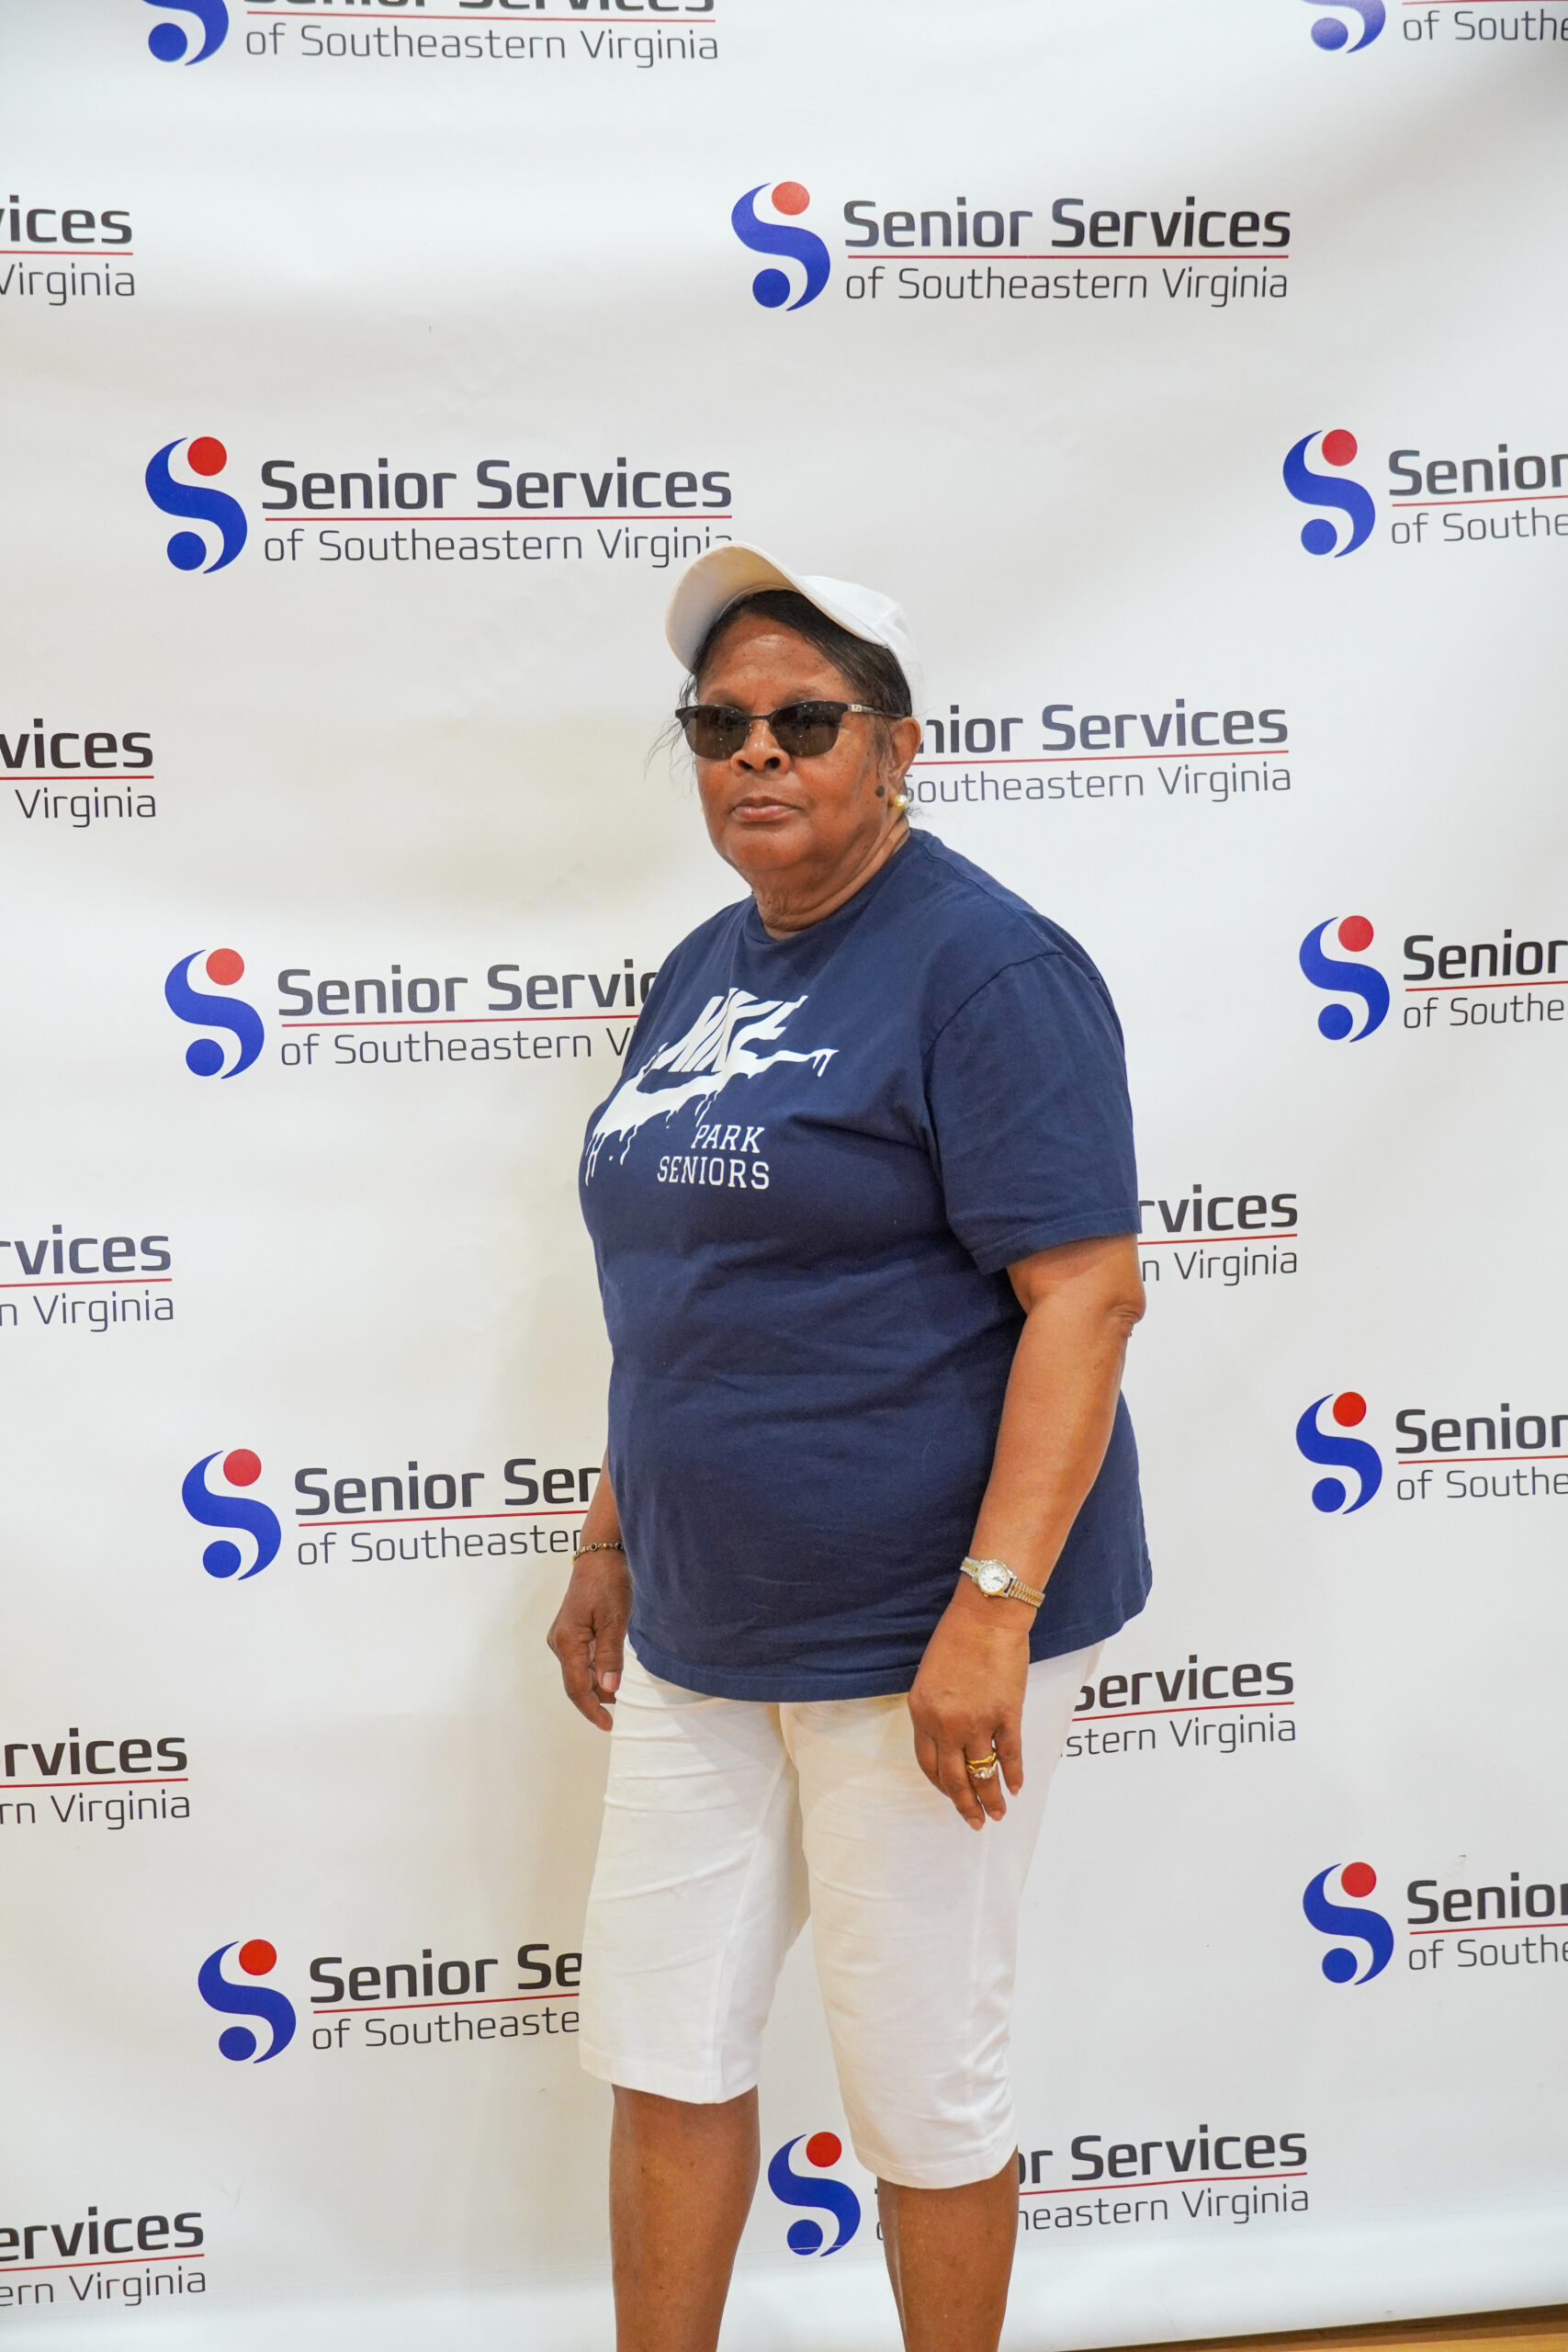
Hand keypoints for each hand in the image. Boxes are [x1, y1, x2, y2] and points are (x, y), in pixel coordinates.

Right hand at [547, 1549, 631, 1730]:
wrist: (601, 1554)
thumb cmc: (608, 1582)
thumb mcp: (616, 1619)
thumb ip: (610, 1656)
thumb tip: (608, 1689)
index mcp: (567, 1641)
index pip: (576, 1688)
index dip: (592, 1709)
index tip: (609, 1725)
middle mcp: (559, 1642)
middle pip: (576, 1682)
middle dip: (597, 1700)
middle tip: (622, 1711)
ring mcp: (563, 1637)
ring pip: (579, 1672)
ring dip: (598, 1685)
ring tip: (622, 1695)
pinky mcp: (571, 1631)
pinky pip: (582, 1659)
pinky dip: (596, 1670)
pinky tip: (613, 1673)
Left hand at [907, 1581, 1031, 1827]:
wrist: (986, 1616)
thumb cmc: (956, 1638)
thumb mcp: (930, 1676)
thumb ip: (936, 1710)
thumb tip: (949, 1738)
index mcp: (922, 1713)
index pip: (927, 1763)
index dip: (941, 1785)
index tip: (951, 1795)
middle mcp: (945, 1725)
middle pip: (953, 1778)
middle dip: (965, 1804)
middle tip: (974, 1821)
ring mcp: (977, 1723)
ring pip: (982, 1774)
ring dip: (991, 1799)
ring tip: (997, 1814)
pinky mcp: (1006, 1716)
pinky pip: (1009, 1755)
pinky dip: (1014, 1775)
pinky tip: (1016, 1787)